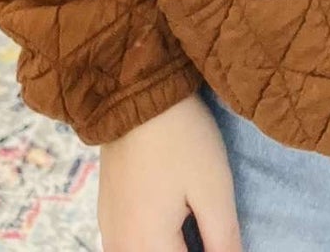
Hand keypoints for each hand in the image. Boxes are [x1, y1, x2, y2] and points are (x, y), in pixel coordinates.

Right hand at [97, 91, 241, 251]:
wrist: (134, 93)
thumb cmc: (181, 139)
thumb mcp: (213, 188)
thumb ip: (223, 239)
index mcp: (147, 246)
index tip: (223, 240)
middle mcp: (121, 246)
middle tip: (212, 233)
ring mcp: (109, 229)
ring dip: (169, 248)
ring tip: (195, 230)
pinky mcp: (106, 212)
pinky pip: (128, 246)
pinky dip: (151, 244)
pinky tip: (171, 227)